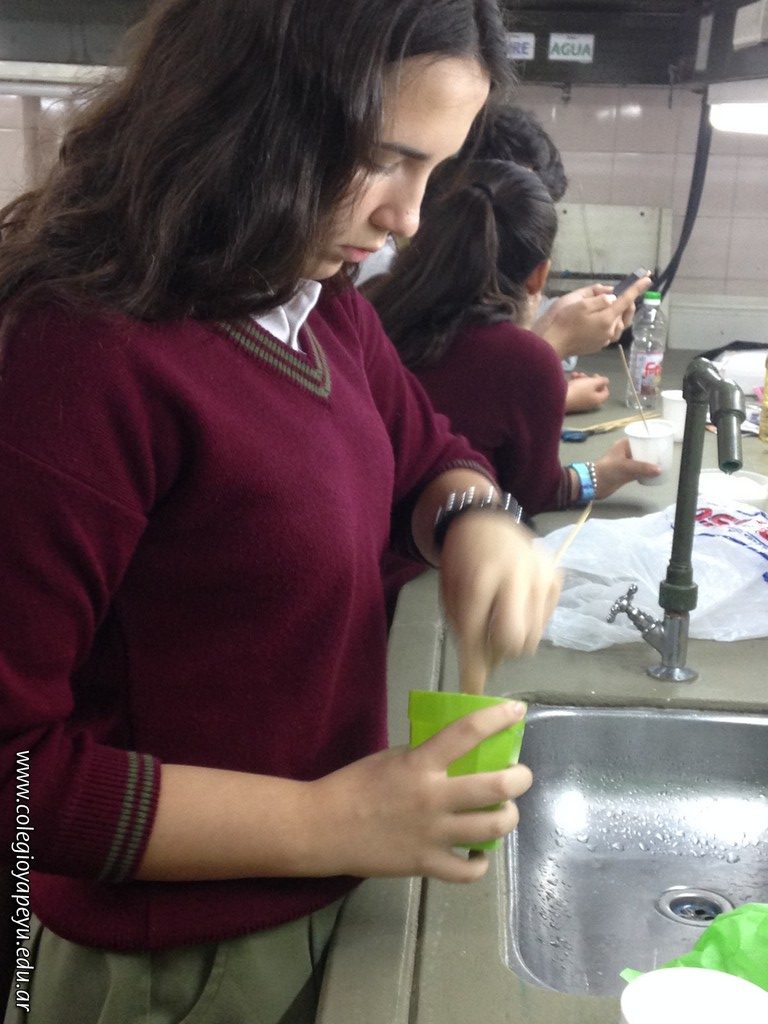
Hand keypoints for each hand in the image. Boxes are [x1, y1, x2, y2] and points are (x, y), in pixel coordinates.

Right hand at [315, 701, 531, 882]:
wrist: (322, 828)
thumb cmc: (354, 785)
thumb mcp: (391, 758)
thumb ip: (425, 758)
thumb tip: (458, 757)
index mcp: (419, 763)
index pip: (467, 732)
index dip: (497, 718)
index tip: (516, 710)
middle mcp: (432, 797)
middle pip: (495, 787)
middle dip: (519, 778)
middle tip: (521, 775)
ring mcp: (432, 835)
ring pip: (491, 828)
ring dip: (508, 817)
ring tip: (506, 811)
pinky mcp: (425, 865)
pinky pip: (468, 870)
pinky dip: (480, 861)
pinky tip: (478, 851)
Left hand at [438, 515, 561, 693]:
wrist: (484, 522)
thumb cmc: (463, 562)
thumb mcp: (452, 594)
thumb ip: (465, 630)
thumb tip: (482, 673)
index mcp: (480, 577)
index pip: (477, 633)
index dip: (473, 666)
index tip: (472, 689)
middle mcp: (515, 575)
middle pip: (515, 640)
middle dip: (500, 651)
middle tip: (490, 644)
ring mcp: (540, 575)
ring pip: (533, 635)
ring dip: (515, 639)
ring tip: (501, 620)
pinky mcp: (555, 577)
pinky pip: (545, 620)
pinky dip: (530, 623)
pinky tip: (517, 606)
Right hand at [535, 276, 651, 358]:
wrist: (551, 345)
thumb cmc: (562, 322)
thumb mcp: (579, 303)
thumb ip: (599, 298)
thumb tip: (612, 298)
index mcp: (606, 318)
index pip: (626, 300)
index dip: (637, 288)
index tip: (648, 278)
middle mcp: (609, 331)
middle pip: (626, 314)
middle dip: (627, 302)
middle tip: (618, 293)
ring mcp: (604, 340)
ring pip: (620, 325)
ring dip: (619, 314)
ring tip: (610, 307)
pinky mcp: (598, 346)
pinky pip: (611, 332)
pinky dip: (611, 323)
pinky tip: (601, 320)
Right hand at [566, 373, 609, 412]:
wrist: (560, 399)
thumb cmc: (579, 390)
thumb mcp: (592, 383)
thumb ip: (602, 381)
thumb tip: (606, 381)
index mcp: (598, 400)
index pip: (605, 392)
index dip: (603, 383)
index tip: (595, 375)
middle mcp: (591, 403)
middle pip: (594, 390)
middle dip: (589, 380)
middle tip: (584, 374)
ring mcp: (581, 403)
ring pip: (585, 389)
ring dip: (581, 380)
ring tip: (576, 374)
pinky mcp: (573, 401)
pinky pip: (577, 391)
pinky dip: (575, 384)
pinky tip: (571, 377)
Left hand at [595, 437, 660, 497]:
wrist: (595, 484)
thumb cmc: (608, 470)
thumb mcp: (626, 466)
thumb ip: (642, 468)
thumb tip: (659, 470)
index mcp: (623, 445)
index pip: (640, 438)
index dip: (650, 441)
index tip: (661, 445)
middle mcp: (625, 452)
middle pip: (642, 450)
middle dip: (652, 453)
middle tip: (664, 457)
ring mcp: (626, 463)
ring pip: (641, 461)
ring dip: (650, 463)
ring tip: (661, 465)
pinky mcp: (626, 473)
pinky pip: (639, 470)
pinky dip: (646, 471)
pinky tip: (654, 474)